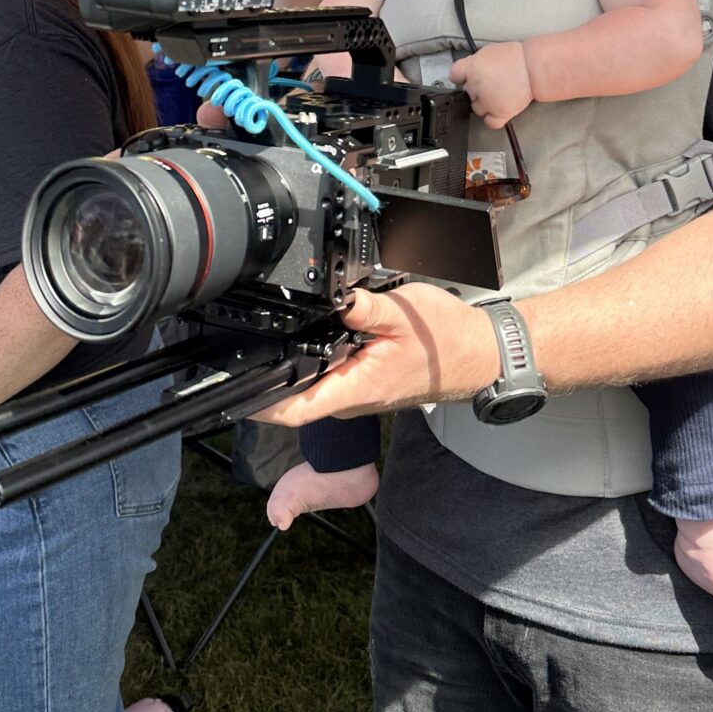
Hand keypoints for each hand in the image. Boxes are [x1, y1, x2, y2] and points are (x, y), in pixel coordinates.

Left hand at [254, 283, 497, 426]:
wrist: (478, 356)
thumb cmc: (447, 341)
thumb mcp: (404, 313)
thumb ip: (363, 308)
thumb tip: (330, 301)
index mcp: (358, 388)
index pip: (296, 410)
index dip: (260, 404)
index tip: (234, 391)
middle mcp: (354, 399)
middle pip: (296, 400)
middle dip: (269, 379)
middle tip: (242, 351)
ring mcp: (359, 395)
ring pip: (313, 389)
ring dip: (293, 370)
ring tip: (273, 339)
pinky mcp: (366, 386)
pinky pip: (329, 381)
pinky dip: (315, 365)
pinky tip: (310, 341)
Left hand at [449, 40, 532, 128]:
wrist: (533, 68)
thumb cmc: (515, 57)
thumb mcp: (488, 52)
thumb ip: (475, 63)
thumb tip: (470, 71)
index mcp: (471, 68)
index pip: (454, 75)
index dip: (462, 76)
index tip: (467, 77)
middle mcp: (475, 86)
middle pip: (467, 92)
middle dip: (477, 88)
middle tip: (492, 82)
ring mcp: (486, 102)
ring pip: (477, 108)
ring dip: (484, 104)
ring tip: (499, 94)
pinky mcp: (499, 113)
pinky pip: (489, 122)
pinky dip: (492, 119)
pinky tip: (497, 111)